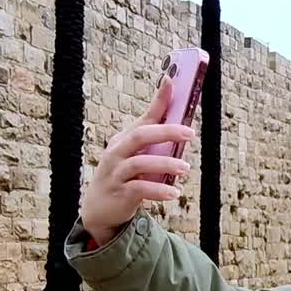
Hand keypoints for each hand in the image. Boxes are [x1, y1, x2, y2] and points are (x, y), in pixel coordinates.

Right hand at [80, 78, 194, 244]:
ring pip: (139, 163)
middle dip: (166, 131)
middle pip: (140, 136)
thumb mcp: (138, 156)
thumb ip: (156, 142)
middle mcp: (118, 152)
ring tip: (185, 167)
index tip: (171, 82)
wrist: (100, 208)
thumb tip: (183, 126)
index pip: (145, 117)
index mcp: (125, 139)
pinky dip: (158, 190)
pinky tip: (174, 193)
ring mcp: (117, 172)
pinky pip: (139, 189)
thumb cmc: (125, 176)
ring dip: (164, 164)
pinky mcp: (120, 193)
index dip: (158, 100)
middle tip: (190, 133)